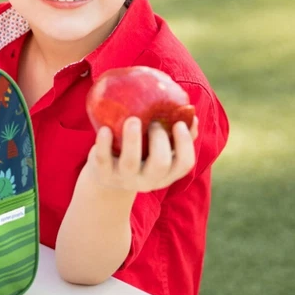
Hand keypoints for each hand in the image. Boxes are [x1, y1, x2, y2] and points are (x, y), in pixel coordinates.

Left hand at [83, 117, 198, 193]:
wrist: (109, 177)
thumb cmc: (141, 155)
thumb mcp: (158, 150)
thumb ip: (176, 134)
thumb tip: (191, 114)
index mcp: (166, 173)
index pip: (184, 164)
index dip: (185, 144)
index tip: (178, 124)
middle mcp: (148, 179)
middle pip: (160, 164)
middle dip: (159, 140)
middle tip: (154, 122)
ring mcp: (124, 178)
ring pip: (130, 163)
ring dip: (133, 140)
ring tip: (133, 119)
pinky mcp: (104, 173)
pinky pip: (103, 159)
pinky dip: (104, 144)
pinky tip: (105, 128)